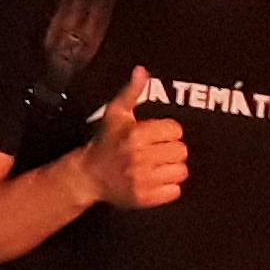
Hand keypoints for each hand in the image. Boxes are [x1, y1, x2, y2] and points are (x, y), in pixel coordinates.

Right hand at [78, 67, 186, 211]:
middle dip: (171, 150)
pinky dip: (168, 188)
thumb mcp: (116, 113)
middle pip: (181, 151)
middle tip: (156, 151)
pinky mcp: (143, 198)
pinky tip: (155, 180)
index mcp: (136, 134)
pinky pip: (174, 191)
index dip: (167, 132)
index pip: (175, 131)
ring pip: (181, 172)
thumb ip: (132, 91)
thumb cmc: (105, 142)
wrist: (88, 175)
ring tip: (157, 166)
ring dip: (172, 169)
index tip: (156, 136)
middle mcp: (139, 157)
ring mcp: (142, 179)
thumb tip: (141, 71)